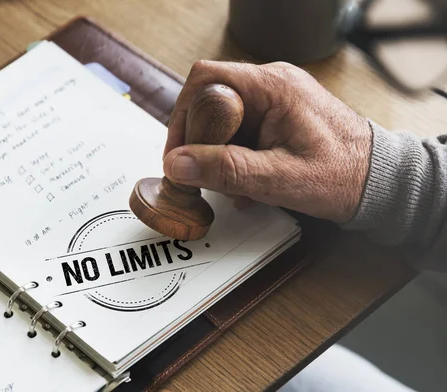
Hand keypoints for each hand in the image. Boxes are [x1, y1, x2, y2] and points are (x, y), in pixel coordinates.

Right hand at [162, 60, 372, 223]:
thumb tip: (177, 164)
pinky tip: (246, 182)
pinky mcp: (276, 115)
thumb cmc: (343, 176)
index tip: (178, 154)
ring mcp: (274, 99)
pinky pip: (240, 130)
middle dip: (201, 142)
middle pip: (210, 101)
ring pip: (222, 120)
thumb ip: (226, 170)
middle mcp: (272, 84)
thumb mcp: (279, 178)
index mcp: (273, 87)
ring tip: (235, 186)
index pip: (206, 81)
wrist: (378, 181)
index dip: (183, 116)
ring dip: (218, 155)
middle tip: (204, 176)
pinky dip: (234, 156)